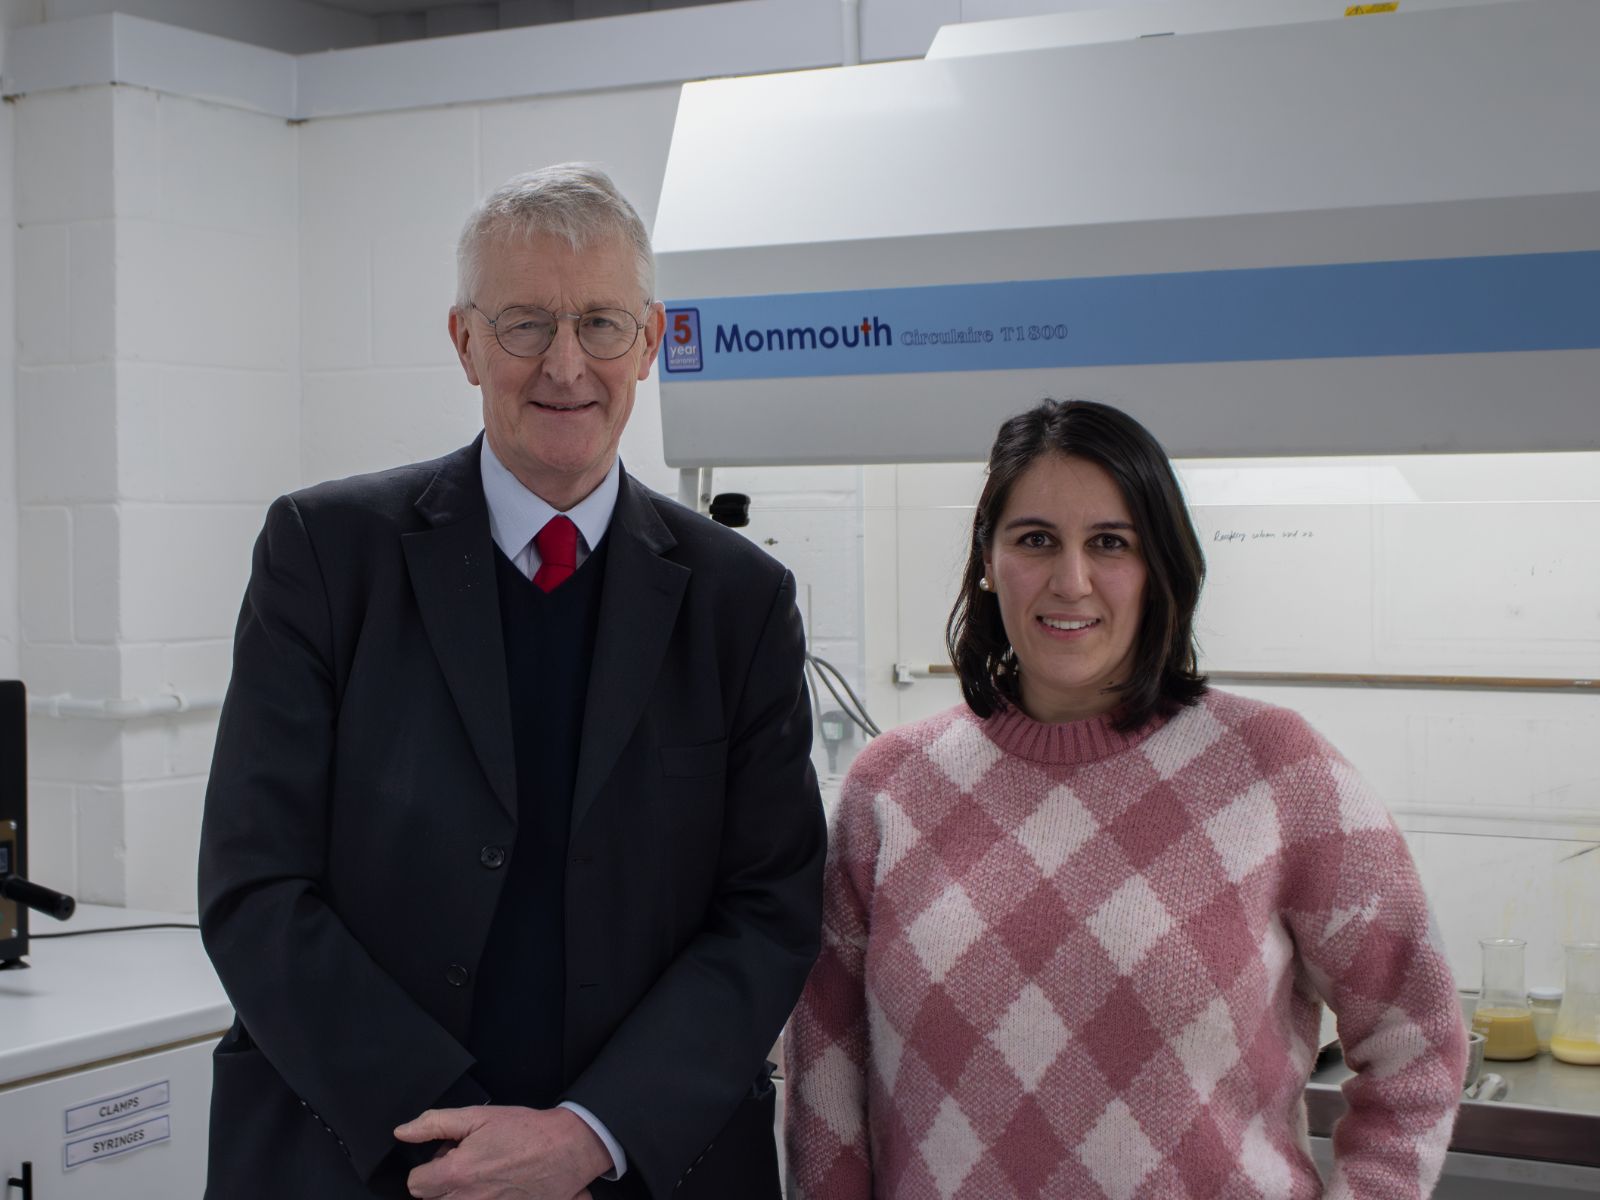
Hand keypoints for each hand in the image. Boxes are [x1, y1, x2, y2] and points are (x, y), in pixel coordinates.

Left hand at [394, 1105, 609, 1198]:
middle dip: (443, 1181)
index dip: (428, 1167)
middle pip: (433, 1199)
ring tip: (482, 1174)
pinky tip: (497, 1186)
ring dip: (461, 1193)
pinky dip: (482, 1197)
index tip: (446, 1158)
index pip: (415, 1184)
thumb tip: (403, 1132)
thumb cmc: (526, 1131)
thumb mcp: (478, 1116)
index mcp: (456, 1174)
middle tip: (467, 1162)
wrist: (566, 1148)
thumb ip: (435, 1124)